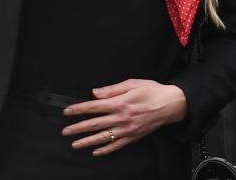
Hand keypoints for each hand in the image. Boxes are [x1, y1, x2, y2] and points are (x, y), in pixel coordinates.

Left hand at [61, 79, 186, 155]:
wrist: (171, 104)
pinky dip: (105, 150)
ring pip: (103, 137)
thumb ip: (111, 89)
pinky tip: (96, 152)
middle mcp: (122, 118)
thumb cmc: (151, 91)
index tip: (67, 112)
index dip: (79, 110)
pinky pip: (117, 145)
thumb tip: (95, 93)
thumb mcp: (131, 83)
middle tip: (65, 131)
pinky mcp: (133, 137)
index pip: (94, 107)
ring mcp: (127, 129)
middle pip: (95, 124)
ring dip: (87, 141)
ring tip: (75, 144)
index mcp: (120, 103)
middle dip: (78, 128)